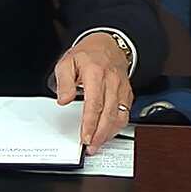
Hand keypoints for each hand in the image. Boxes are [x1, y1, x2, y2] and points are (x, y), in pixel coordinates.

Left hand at [53, 34, 132, 153]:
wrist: (108, 44)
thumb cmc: (87, 54)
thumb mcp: (67, 62)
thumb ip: (64, 82)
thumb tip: (63, 100)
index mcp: (96, 73)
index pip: (94, 103)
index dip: (90, 123)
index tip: (84, 137)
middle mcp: (112, 81)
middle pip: (109, 114)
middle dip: (100, 134)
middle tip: (91, 147)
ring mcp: (122, 88)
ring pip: (120, 116)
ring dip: (109, 134)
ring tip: (98, 144)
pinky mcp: (127, 93)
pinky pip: (126, 113)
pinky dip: (117, 126)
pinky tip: (108, 133)